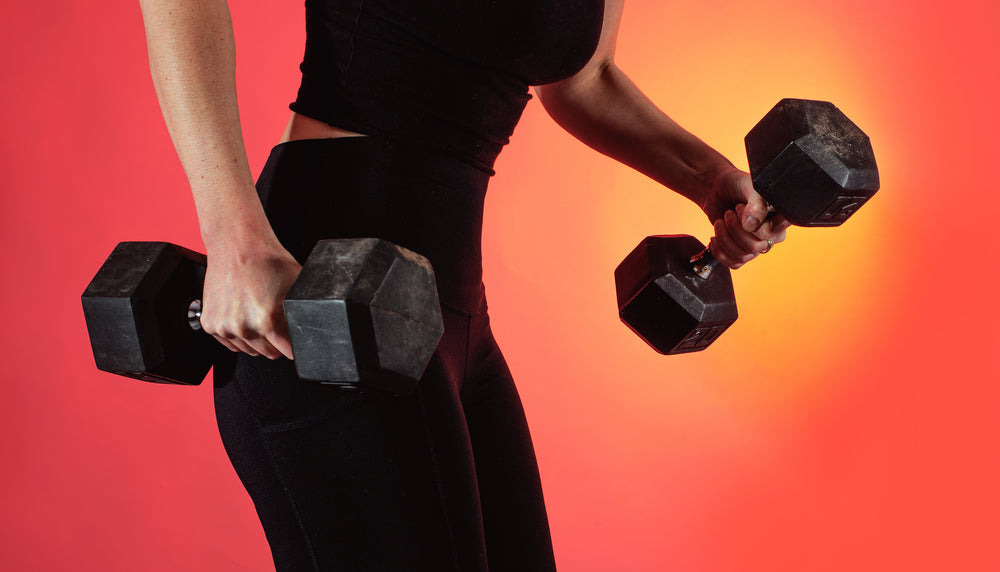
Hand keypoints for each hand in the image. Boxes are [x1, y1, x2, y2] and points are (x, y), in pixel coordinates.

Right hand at [199, 237, 301, 359]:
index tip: (295, 340)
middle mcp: (243, 327)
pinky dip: (238, 335)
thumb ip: (306, 312)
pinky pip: (230, 343)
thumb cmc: (267, 262)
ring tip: (259, 315)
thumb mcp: (298, 286)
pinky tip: (245, 315)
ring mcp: (225, 327)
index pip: (289, 353)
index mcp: (267, 321)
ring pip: (249, 350)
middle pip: (269, 354)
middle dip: (277, 342)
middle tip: (277, 321)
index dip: (296, 347)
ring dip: (257, 339)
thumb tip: (318, 326)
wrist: (237, 245)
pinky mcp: (210, 325)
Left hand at [702, 168, 790, 268]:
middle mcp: (773, 233)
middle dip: (734, 229)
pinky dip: (719, 251)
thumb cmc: (736, 185)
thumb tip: (752, 225)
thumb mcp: (749, 186)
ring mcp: (758, 245)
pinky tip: (715, 237)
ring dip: (724, 238)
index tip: (740, 207)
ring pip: (743, 256)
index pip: (771, 233)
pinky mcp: (743, 252)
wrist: (717, 191)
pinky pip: (734, 263)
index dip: (751, 224)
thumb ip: (756, 203)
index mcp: (781, 217)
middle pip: (755, 247)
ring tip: (720, 221)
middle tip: (728, 213)